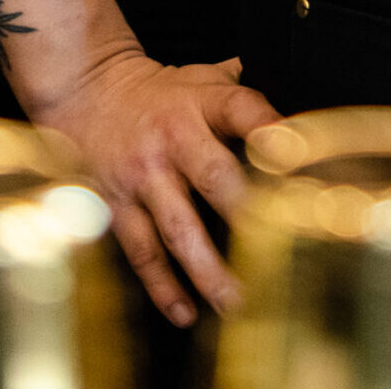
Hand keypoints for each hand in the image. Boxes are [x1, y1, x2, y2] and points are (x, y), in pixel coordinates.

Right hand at [36, 51, 280, 326]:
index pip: (242, 108)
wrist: (88, 91)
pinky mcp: (115, 206)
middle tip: (277, 251)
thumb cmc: (162, 93)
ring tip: (236, 302)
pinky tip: (185, 311)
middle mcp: (173, 137)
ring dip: (207, 270)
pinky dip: (163, 287)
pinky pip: (142, 252)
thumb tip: (302, 102)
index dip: (270, 129)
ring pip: (177, 228)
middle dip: (247, 215)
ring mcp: (142, 175)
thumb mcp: (203, 78)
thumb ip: (247, 92)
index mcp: (202, 101)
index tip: (296, 156)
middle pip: (214, 176)